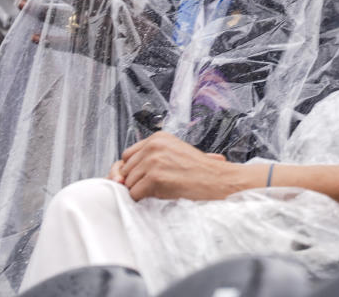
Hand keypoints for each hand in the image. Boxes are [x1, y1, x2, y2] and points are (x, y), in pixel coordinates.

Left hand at [113, 132, 236, 201]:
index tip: (142, 177)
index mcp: (158, 138)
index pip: (128, 155)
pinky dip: (142, 199)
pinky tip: (158, 196)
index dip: (133, 169)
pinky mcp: (155, 177)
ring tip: (158, 191)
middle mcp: (154, 146)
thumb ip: (151, 157)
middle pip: (126, 169)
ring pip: (129, 183)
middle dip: (135, 181)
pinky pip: (135, 194)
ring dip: (140, 191)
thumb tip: (122, 173)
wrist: (217, 180)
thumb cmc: (199, 171)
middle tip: (152, 187)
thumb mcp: (174, 153)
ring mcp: (153, 160)